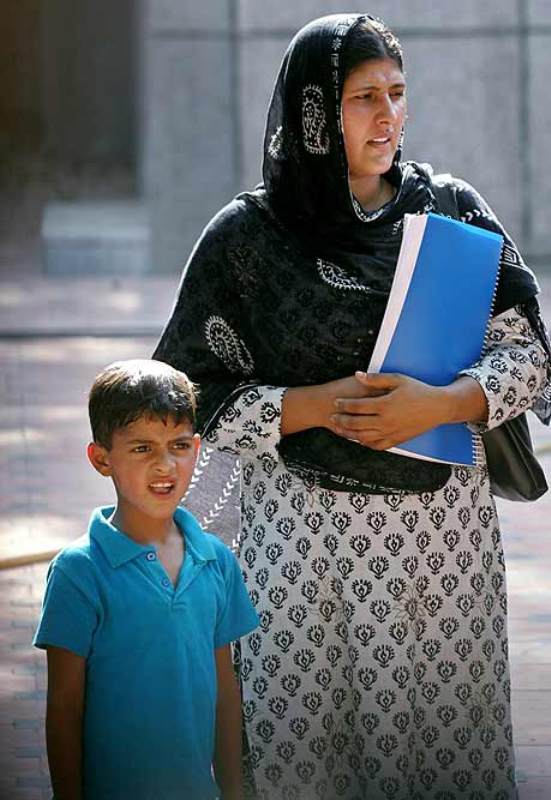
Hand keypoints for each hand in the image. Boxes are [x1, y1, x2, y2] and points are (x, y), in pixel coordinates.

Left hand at [329, 371, 448, 449]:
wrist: (438, 407)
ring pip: (364, 437)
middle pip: (356, 423)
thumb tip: (357, 375)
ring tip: (340, 429)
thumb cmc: (419, 391)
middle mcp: (386, 421)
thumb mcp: (398, 379)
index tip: (336, 402)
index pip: (357, 406)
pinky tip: (360, 438)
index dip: (344, 404)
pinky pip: (377, 445)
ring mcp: (391, 432)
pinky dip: (365, 443)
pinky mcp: (397, 440)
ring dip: (349, 433)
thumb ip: (376, 379)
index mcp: (385, 405)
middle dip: (342, 420)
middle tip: (333, 417)